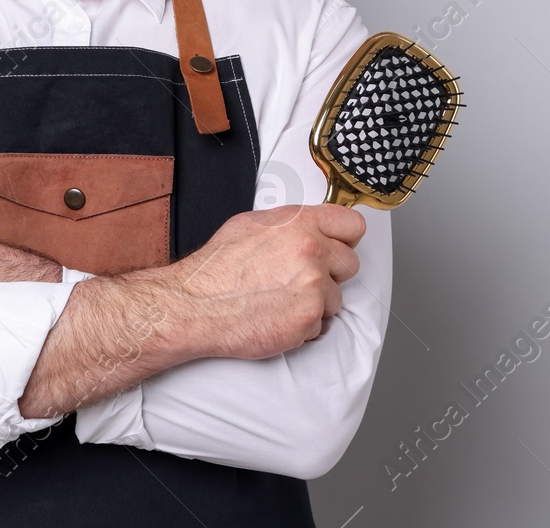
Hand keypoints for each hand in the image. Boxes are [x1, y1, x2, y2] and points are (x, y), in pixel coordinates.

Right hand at [167, 204, 364, 360]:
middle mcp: (311, 251)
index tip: (337, 246)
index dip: (344, 238)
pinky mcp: (309, 319)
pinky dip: (303, 325)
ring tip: (282, 300)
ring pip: (337, 298)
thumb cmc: (218, 268)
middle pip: (350, 263)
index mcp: (299, 223)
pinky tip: (277, 317)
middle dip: (331, 273)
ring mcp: (314, 287)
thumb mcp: (251, 224)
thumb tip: (309, 227)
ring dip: (316, 303)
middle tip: (301, 279)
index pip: (352, 224)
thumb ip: (290, 224)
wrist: (197, 305)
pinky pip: (321, 324)